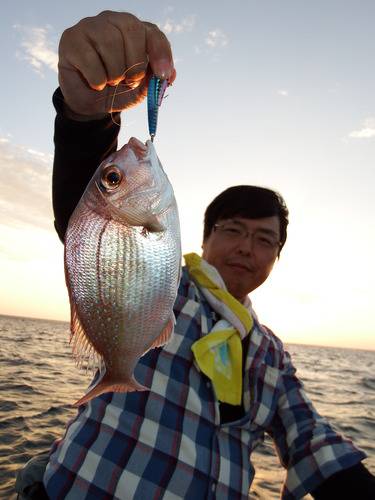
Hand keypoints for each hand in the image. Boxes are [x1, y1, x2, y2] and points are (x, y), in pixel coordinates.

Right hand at [58, 11, 175, 118]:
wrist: (90, 103)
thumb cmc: (118, 90)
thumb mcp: (140, 89)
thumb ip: (155, 81)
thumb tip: (170, 75)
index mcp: (136, 31)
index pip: (153, 33)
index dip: (160, 53)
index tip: (163, 76)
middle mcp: (114, 21)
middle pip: (131, 29)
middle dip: (135, 64)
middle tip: (129, 81)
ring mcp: (91, 26)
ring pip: (110, 42)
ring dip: (114, 74)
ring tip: (110, 82)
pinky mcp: (71, 38)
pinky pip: (90, 59)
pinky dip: (97, 80)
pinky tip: (94, 82)